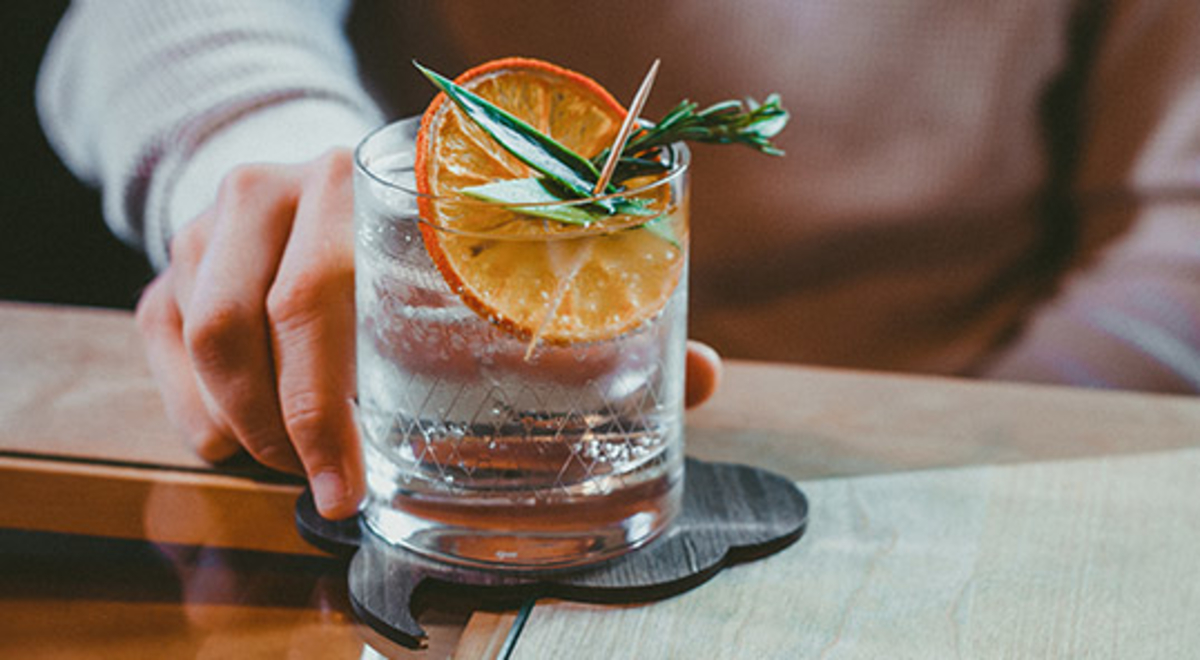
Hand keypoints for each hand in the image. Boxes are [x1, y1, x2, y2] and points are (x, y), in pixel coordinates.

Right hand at [136, 149, 721, 520]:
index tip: (359, 474)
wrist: (312, 179)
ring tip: (300, 473)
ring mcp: (218, 219)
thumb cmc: (426, 240)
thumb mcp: (495, 262)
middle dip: (302, 429)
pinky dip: (200, 414)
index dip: (343, 390)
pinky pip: (167, 348)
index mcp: (377, 178)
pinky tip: (247, 444)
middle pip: (273, 315)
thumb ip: (595, 320)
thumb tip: (709, 377)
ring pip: (210, 335)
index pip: (348, 275)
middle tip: (335, 497)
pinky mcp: (171, 259)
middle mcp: (287, 186)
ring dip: (249, 427)